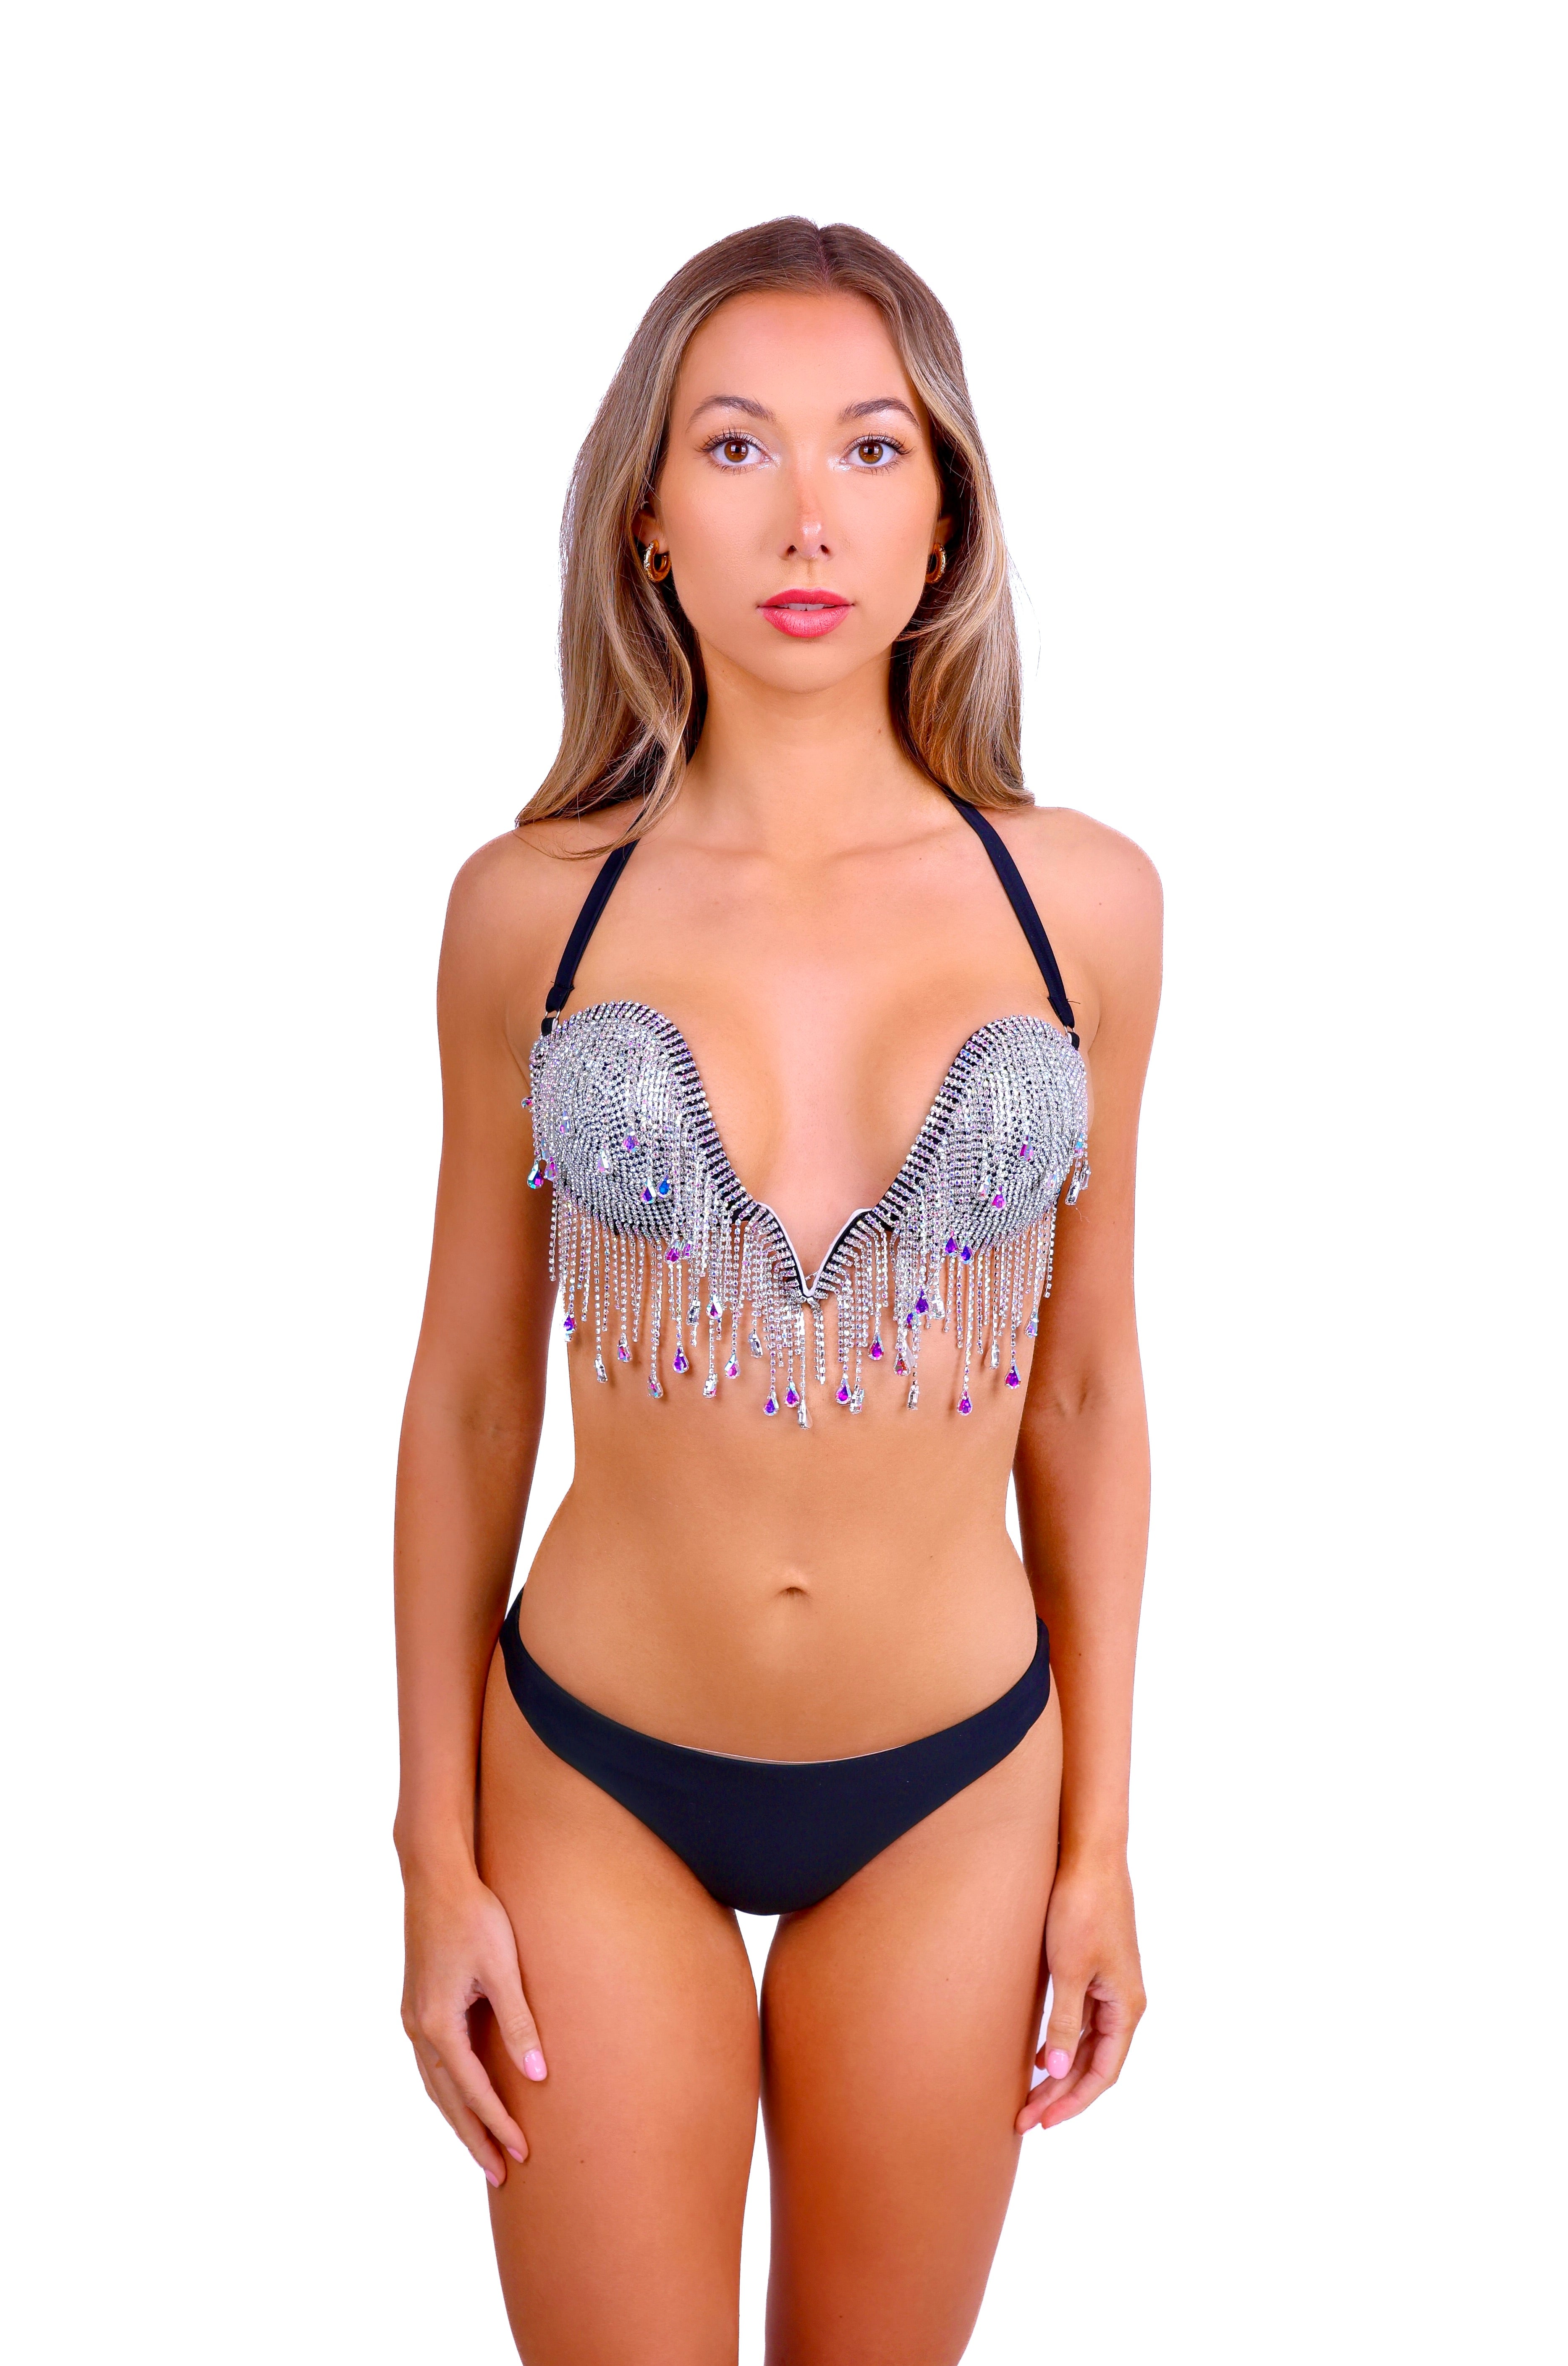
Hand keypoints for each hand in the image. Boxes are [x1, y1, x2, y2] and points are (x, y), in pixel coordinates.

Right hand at [400, 1861, 546, 2185]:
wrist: (436, 1876)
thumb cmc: (474, 1915)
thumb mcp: (503, 1968)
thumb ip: (518, 2023)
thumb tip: (538, 2076)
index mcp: (437, 2023)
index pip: (472, 2090)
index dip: (498, 2124)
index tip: (522, 2153)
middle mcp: (418, 2027)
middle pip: (447, 2100)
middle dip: (474, 2138)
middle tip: (500, 2175)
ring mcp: (413, 2018)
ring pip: (435, 2086)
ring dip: (458, 2119)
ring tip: (482, 2150)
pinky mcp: (417, 2006)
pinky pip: (431, 2064)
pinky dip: (447, 2091)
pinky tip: (462, 2099)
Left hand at [1016, 1851, 1145, 2133]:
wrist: (1089, 1857)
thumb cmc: (1081, 1909)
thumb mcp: (1069, 1970)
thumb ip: (1065, 2024)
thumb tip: (1058, 2073)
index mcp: (1126, 2007)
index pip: (1102, 2073)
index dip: (1073, 2102)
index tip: (1041, 2122)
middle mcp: (1124, 2002)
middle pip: (1094, 2063)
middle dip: (1061, 2094)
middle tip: (1024, 2118)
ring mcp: (1111, 1986)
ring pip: (1088, 2045)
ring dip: (1061, 2072)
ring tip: (1029, 2095)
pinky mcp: (1096, 1971)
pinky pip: (1083, 2021)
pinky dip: (1063, 2043)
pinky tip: (1040, 2053)